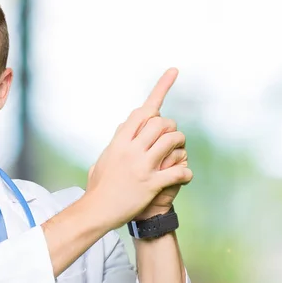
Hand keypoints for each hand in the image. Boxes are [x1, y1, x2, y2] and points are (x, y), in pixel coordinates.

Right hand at [85, 68, 192, 229]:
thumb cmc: (97, 189)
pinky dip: (186, 173)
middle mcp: (130, 149)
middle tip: (173, 138)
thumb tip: (119, 135)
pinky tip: (185, 177)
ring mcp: (142, 166)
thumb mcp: (101, 161)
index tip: (174, 71)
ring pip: (172, 141)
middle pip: (161, 122)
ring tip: (179, 155)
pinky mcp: (151, 184)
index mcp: (119, 141)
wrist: (95, 211)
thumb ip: (113, 146)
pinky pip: (178, 171)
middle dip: (172, 128)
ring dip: (180, 146)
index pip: (142, 111)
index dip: (161, 90)